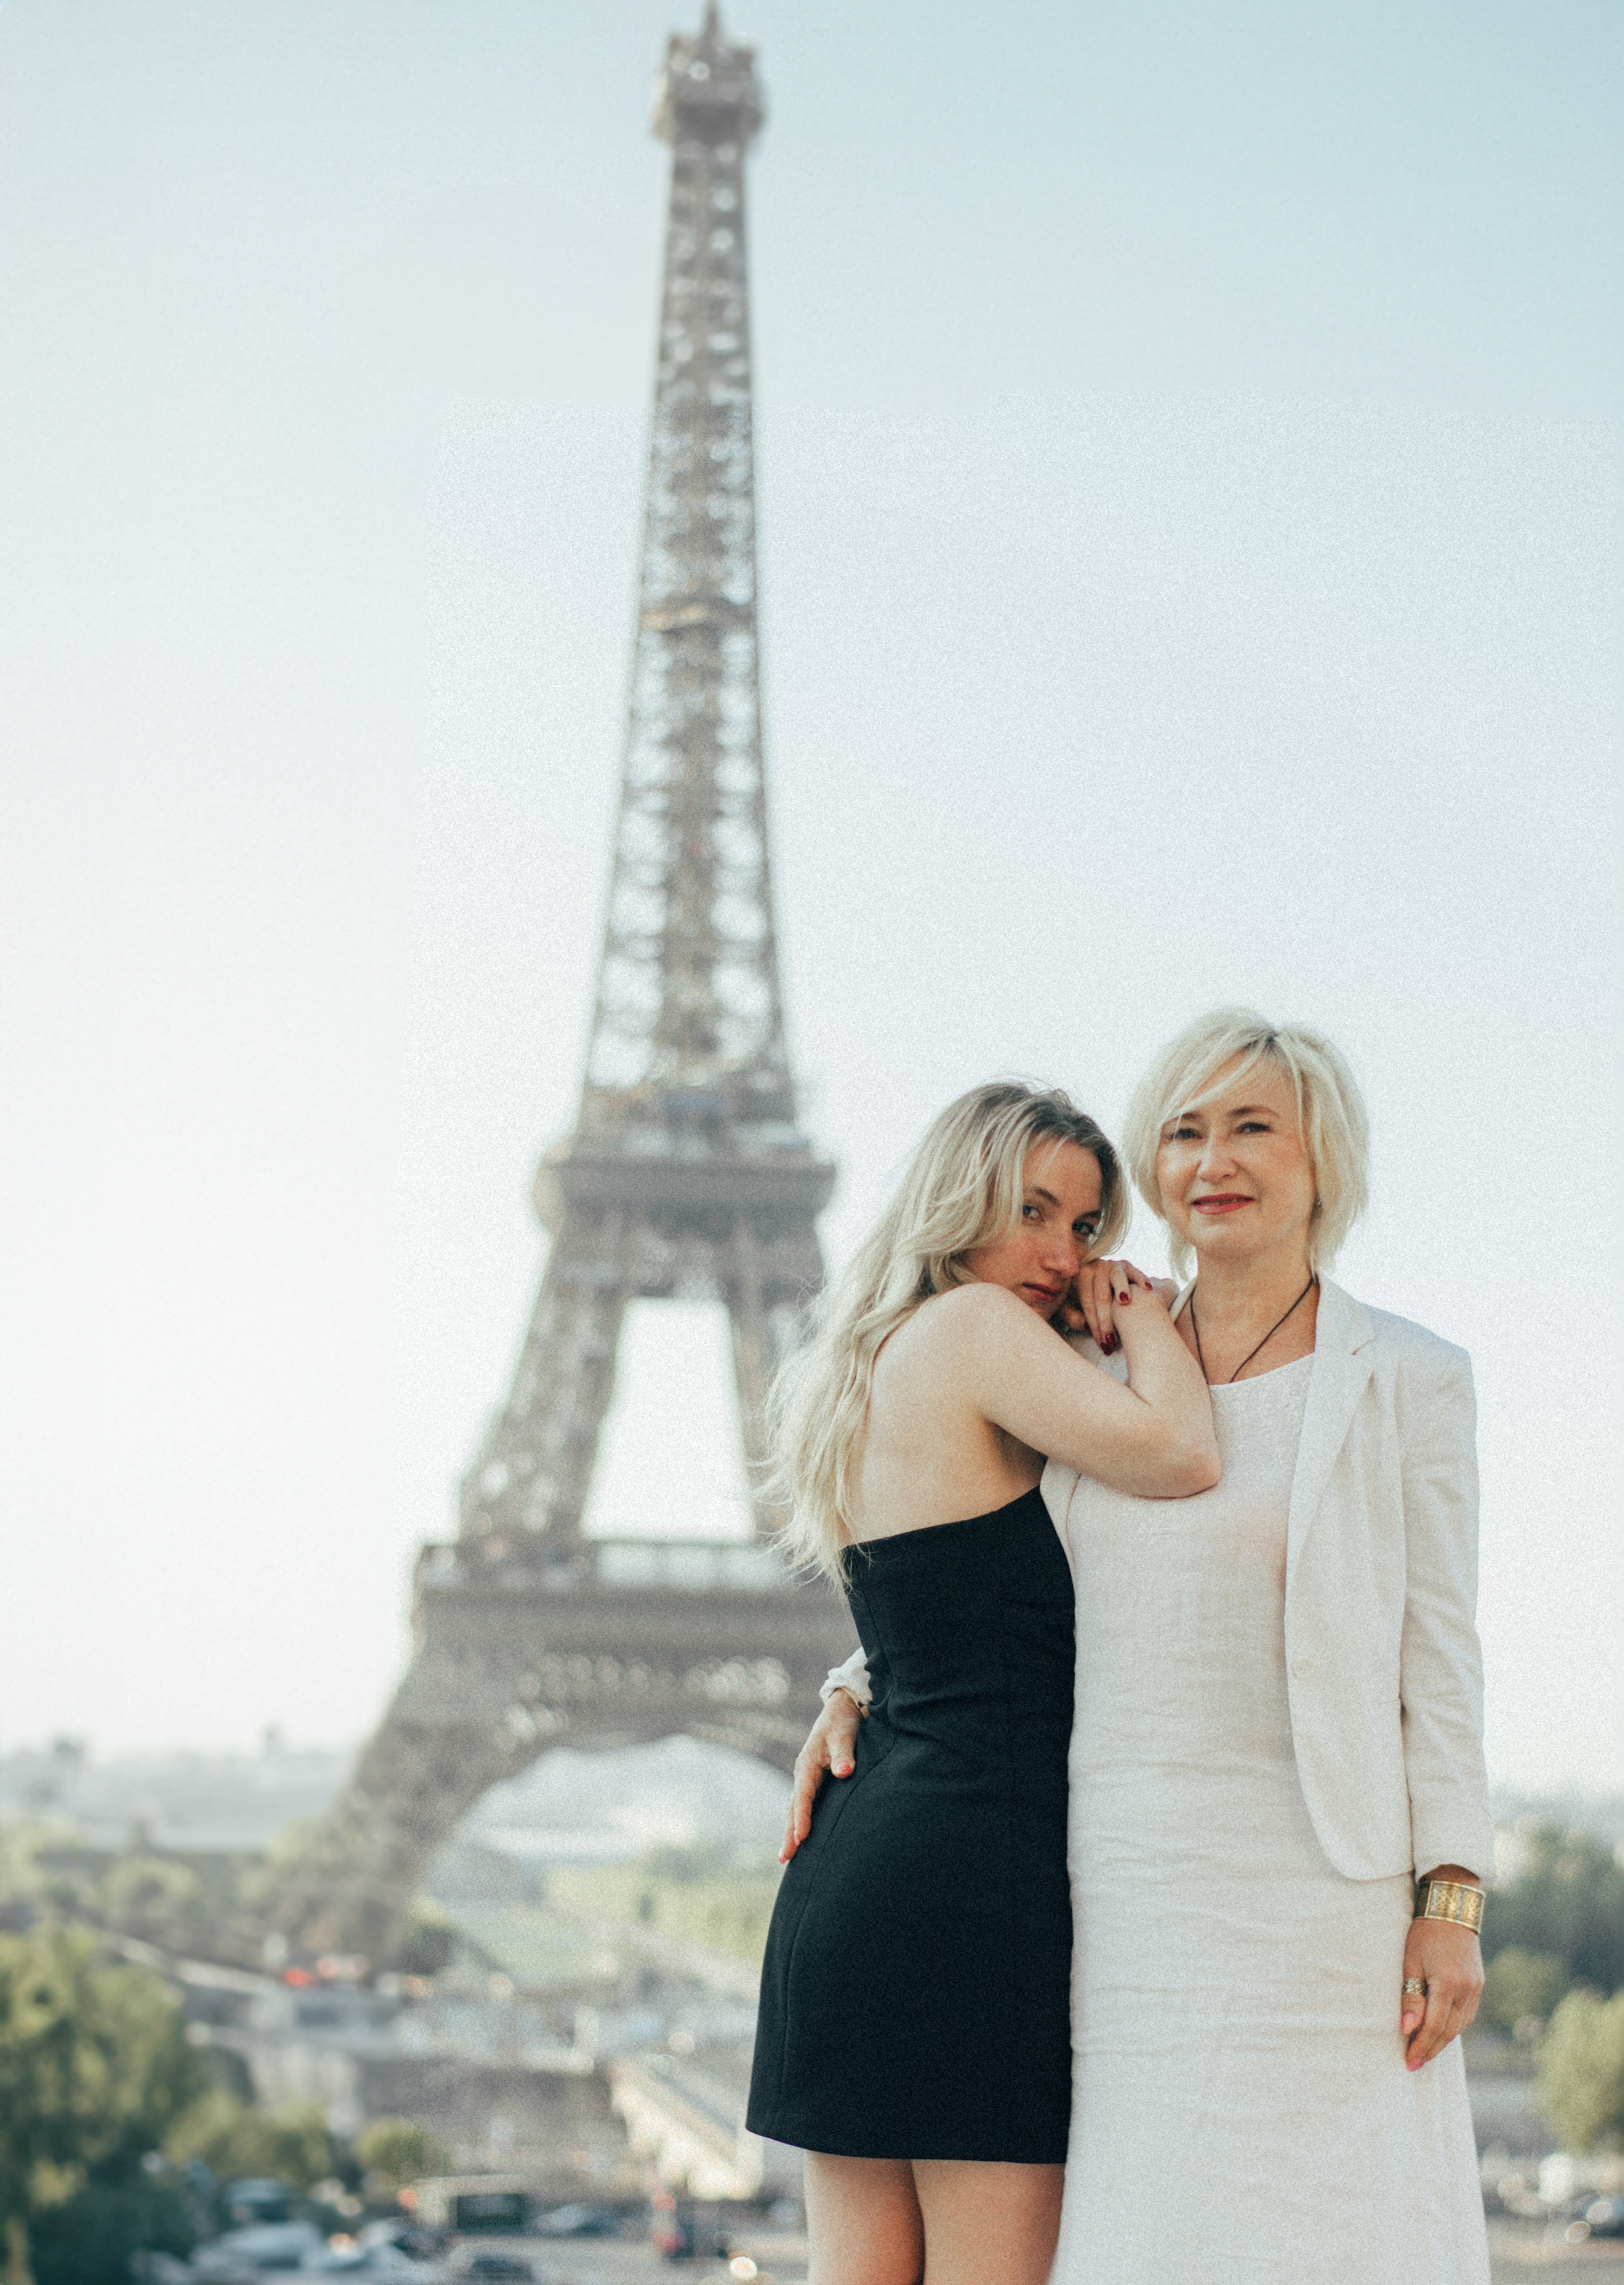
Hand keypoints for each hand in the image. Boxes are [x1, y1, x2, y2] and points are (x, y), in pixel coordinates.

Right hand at [780, 1689, 861, 1862]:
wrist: (842, 1709)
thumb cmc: (843, 1722)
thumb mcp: (844, 1734)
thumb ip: (844, 1753)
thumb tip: (844, 1771)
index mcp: (807, 1765)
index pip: (803, 1796)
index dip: (802, 1818)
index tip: (802, 1838)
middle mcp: (803, 1774)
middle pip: (794, 1808)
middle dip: (789, 1833)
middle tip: (785, 1859)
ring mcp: (808, 1778)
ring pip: (796, 1809)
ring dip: (792, 1831)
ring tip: (787, 1857)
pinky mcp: (816, 1781)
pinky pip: (805, 1806)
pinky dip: (801, 1822)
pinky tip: (803, 1838)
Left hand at [1054, 1259, 1162, 1354]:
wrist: (1093, 1278)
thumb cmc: (1080, 1298)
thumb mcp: (1069, 1307)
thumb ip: (1071, 1317)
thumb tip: (1087, 1325)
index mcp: (1079, 1278)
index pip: (1088, 1304)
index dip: (1095, 1326)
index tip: (1103, 1345)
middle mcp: (1095, 1268)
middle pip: (1102, 1295)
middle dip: (1108, 1320)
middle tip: (1113, 1341)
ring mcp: (1112, 1265)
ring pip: (1117, 1279)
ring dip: (1122, 1290)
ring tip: (1124, 1302)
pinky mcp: (1127, 1265)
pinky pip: (1135, 1271)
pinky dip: (1141, 1278)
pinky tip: (1147, 1288)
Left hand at [1401, 1898, 1483, 2069]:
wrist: (1451, 1909)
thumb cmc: (1424, 1933)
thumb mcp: (1410, 1961)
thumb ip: (1411, 1996)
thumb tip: (1407, 2029)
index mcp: (1448, 1984)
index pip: (1434, 2027)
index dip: (1421, 2047)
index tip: (1408, 2062)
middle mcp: (1467, 1990)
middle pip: (1448, 2031)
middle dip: (1430, 2050)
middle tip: (1414, 2064)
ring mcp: (1476, 1988)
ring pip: (1459, 2026)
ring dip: (1442, 2041)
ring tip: (1424, 2052)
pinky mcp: (1479, 1985)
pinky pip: (1466, 2015)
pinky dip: (1452, 2027)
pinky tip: (1440, 2032)